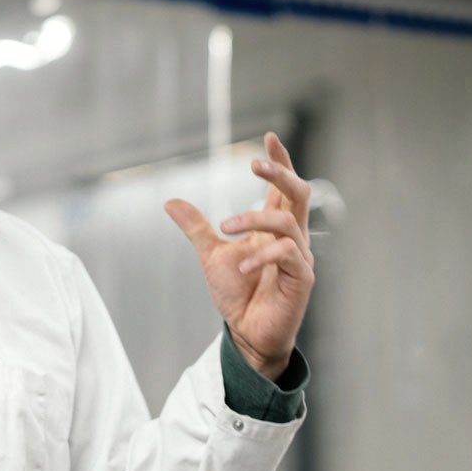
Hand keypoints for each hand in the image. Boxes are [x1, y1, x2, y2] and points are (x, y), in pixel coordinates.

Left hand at [165, 132, 314, 381]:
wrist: (245, 333)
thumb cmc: (236, 293)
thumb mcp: (210, 254)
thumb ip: (196, 227)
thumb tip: (169, 201)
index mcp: (273, 227)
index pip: (283, 187)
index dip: (280, 161)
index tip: (268, 137)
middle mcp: (292, 237)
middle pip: (299, 193)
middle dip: (280, 173)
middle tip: (254, 164)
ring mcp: (300, 257)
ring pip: (287, 222)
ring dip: (253, 219)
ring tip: (226, 228)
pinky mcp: (302, 278)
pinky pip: (287, 254)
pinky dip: (261, 256)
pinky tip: (242, 265)